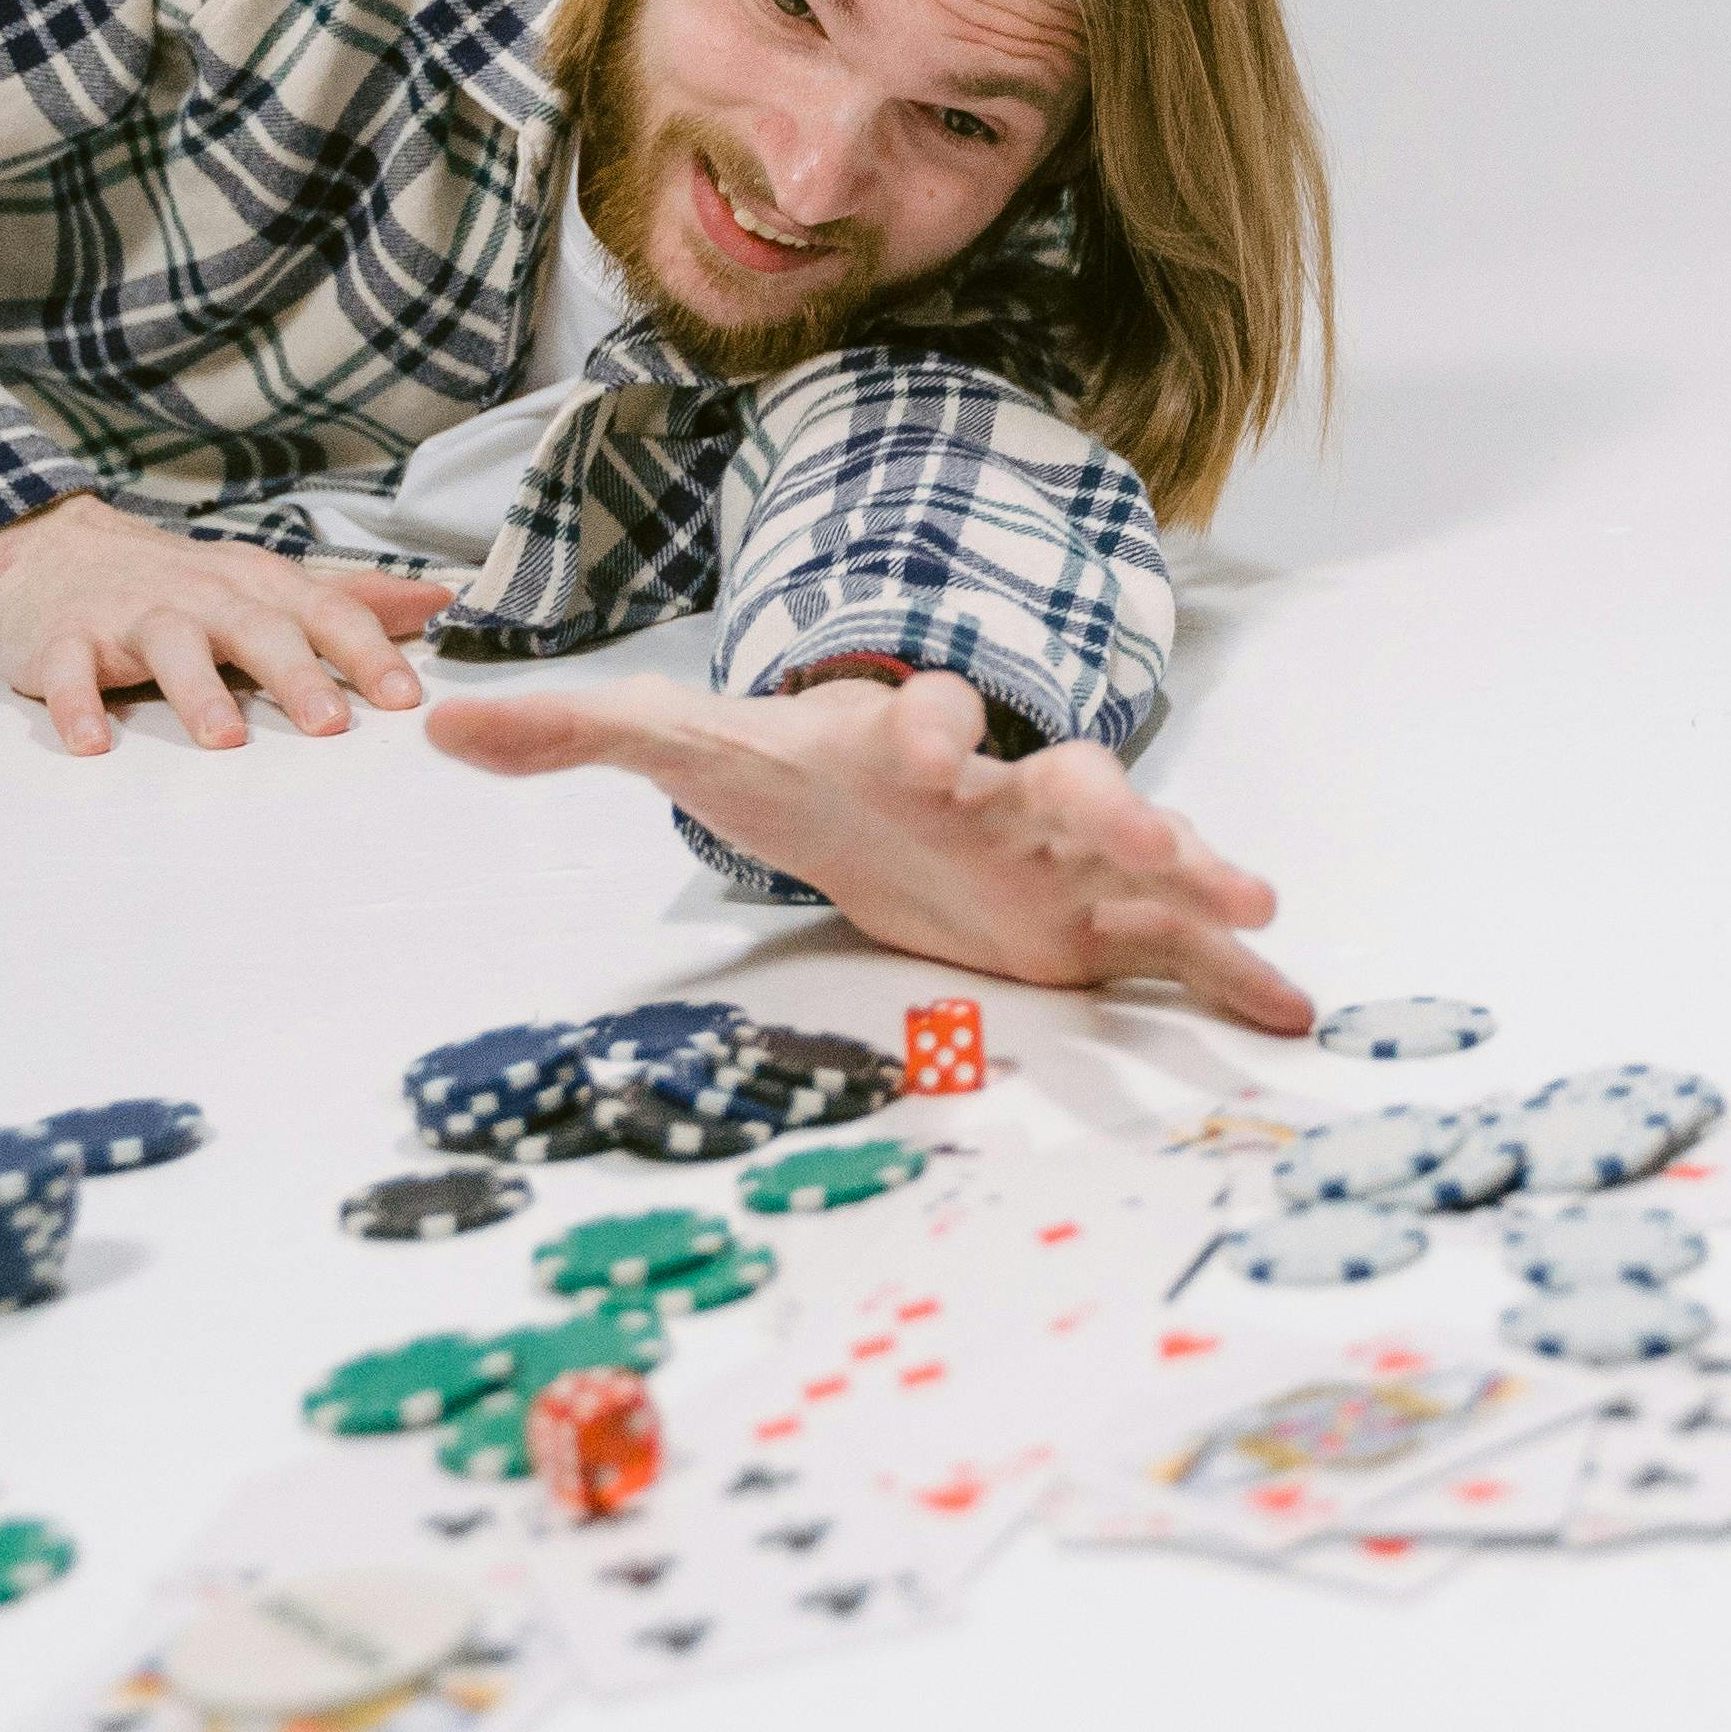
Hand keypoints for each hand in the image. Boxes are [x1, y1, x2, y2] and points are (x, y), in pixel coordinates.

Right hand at [0, 497, 452, 754]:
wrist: (49, 546)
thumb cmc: (175, 580)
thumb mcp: (263, 581)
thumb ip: (347, 599)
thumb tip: (437, 600)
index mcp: (256, 585)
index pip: (325, 612)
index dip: (368, 653)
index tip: (407, 700)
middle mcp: (200, 595)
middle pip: (255, 627)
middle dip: (296, 674)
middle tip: (331, 725)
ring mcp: (129, 614)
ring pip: (170, 645)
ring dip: (197, 691)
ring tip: (225, 738)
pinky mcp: (62, 640)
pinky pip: (69, 671)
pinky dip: (77, 705)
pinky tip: (92, 743)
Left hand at [426, 667, 1310, 1030]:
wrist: (897, 787)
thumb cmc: (806, 771)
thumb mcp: (697, 753)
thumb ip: (582, 734)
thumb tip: (432, 721)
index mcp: (905, 745)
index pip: (914, 719)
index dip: (915, 722)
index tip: (914, 732)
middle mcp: (1000, 786)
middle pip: (1058, 777)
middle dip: (1101, 795)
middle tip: (1139, 817)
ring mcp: (1064, 849)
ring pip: (1138, 852)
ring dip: (1192, 871)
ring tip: (1252, 899)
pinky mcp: (1100, 916)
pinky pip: (1177, 946)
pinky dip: (1237, 970)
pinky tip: (1298, 1012)